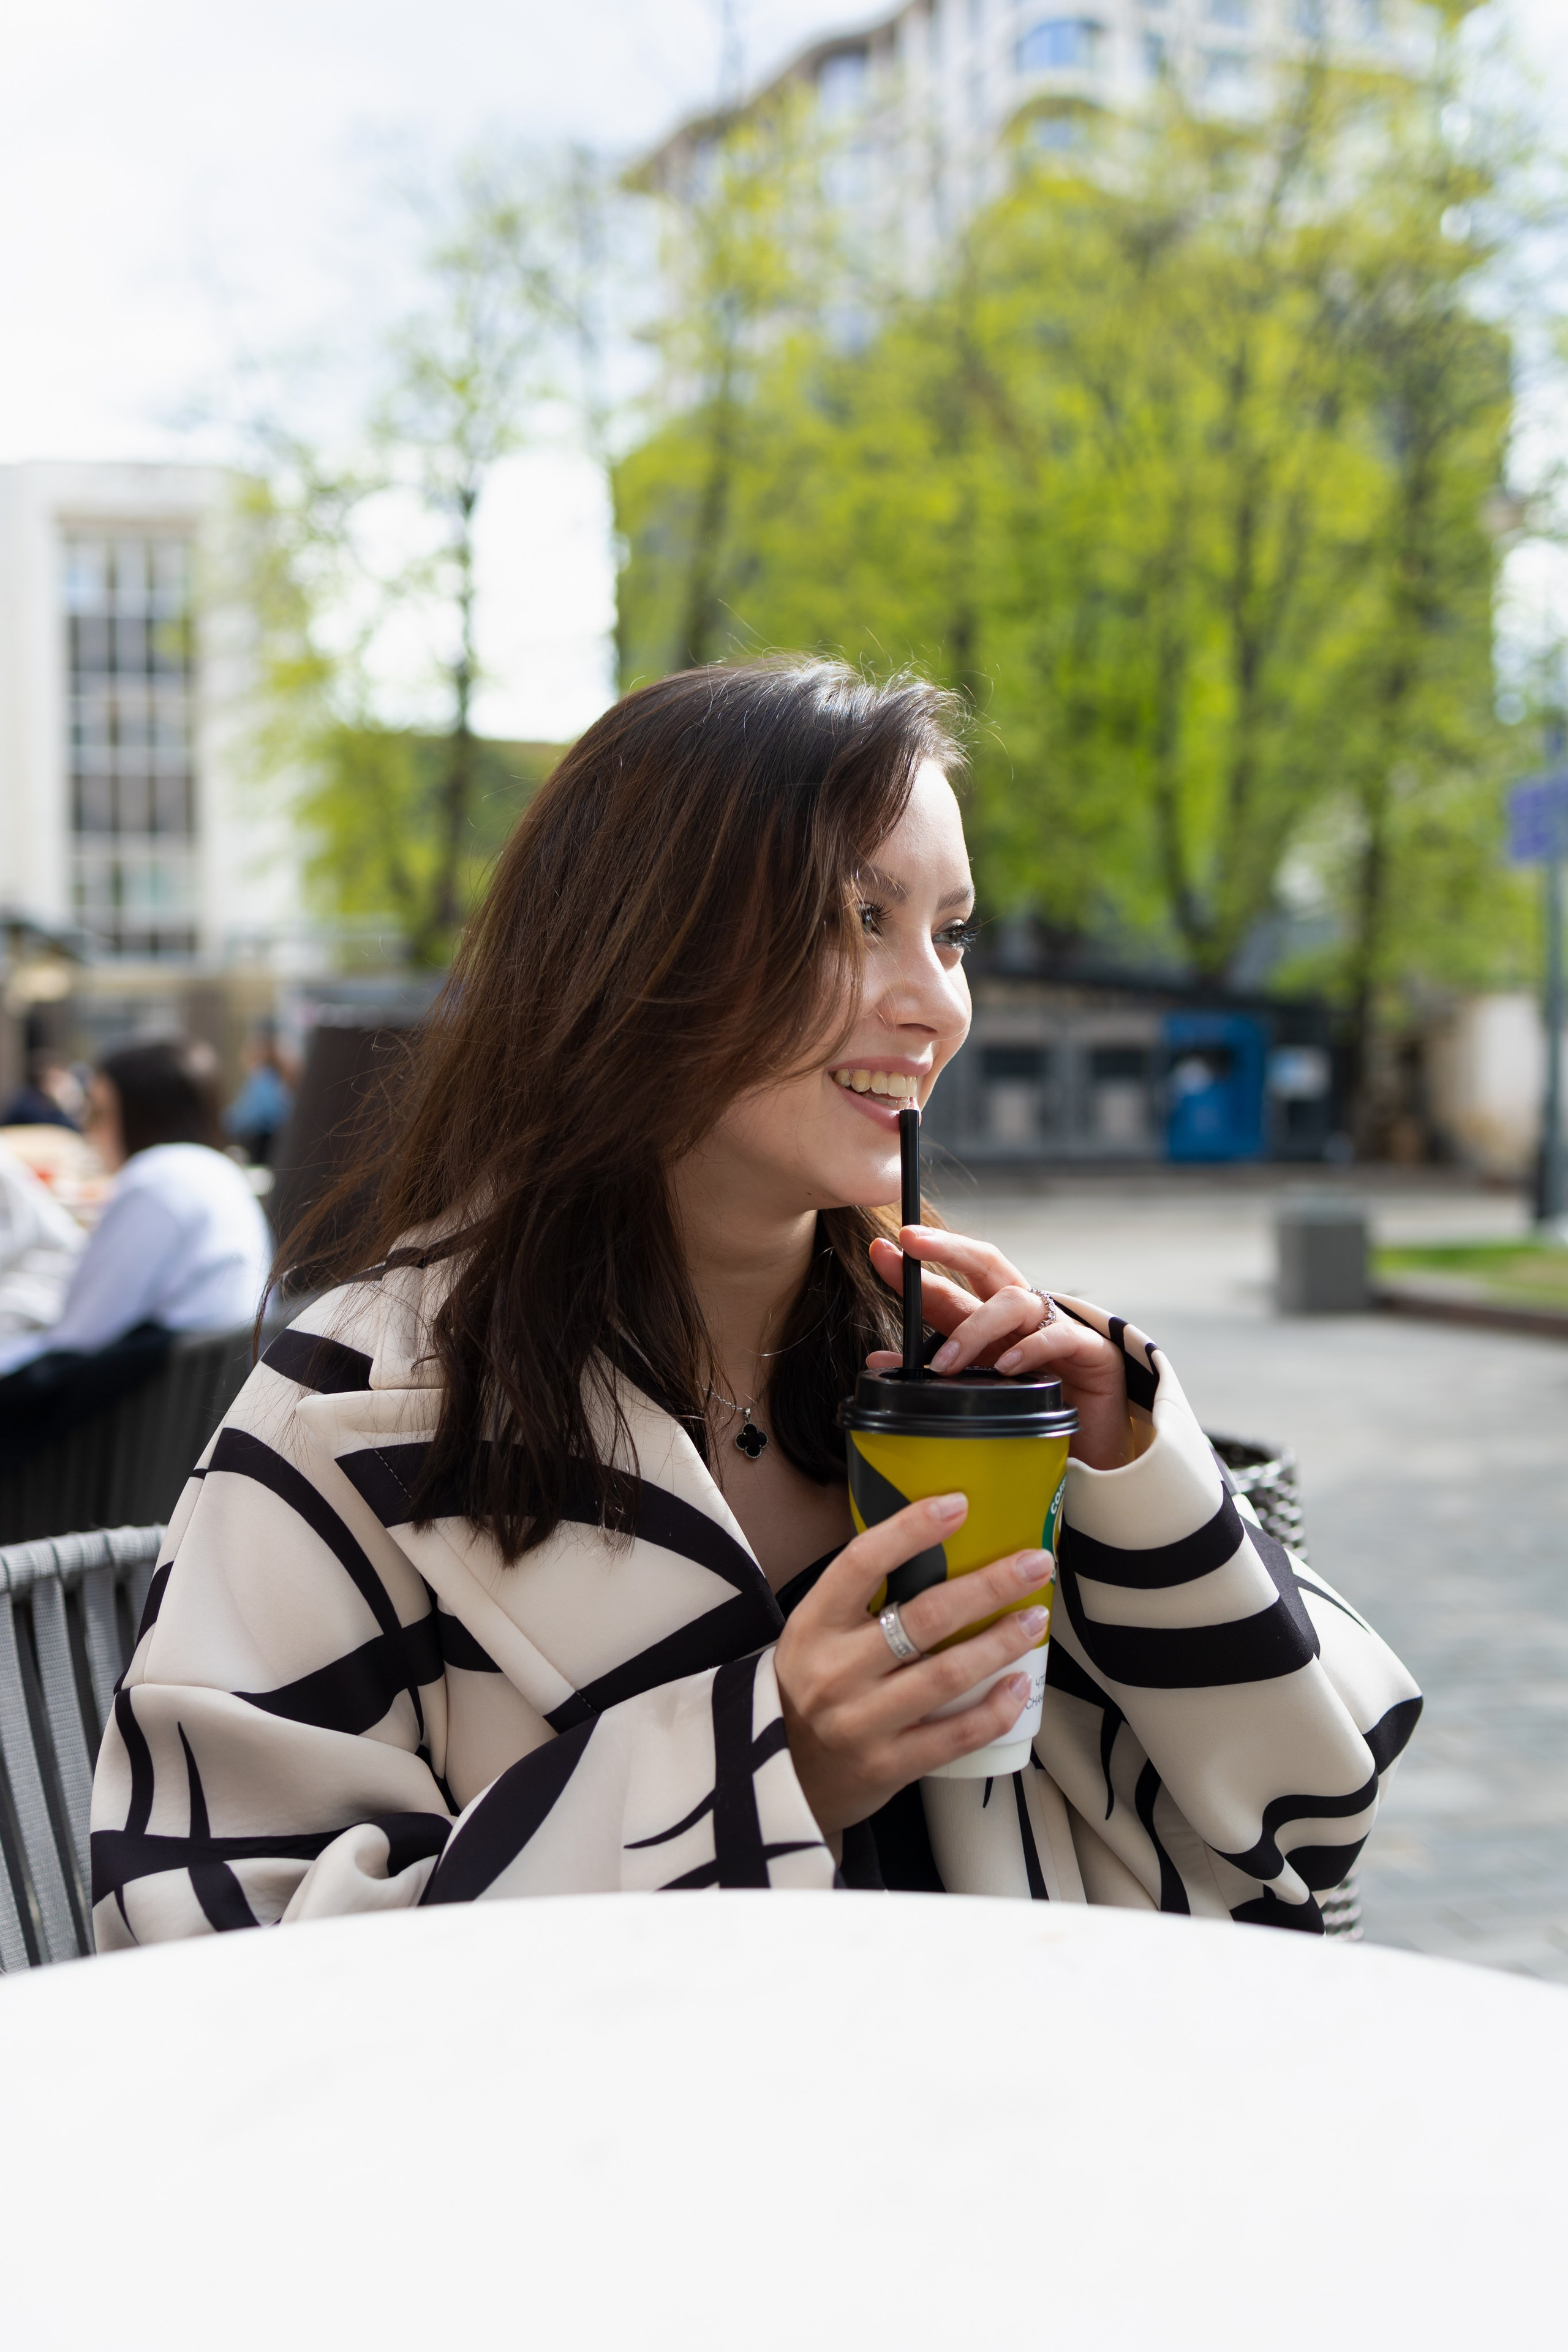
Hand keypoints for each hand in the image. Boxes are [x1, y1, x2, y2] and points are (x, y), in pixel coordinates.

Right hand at [775, 1490, 1053, 1837]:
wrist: (778, 1775)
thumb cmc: (811, 1688)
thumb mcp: (817, 1634)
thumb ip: (864, 1599)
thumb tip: (941, 1546)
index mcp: (813, 1625)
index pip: (861, 1563)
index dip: (911, 1530)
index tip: (959, 1505)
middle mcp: (834, 1671)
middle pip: (923, 1618)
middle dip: (988, 1585)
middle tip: (1034, 1563)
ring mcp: (860, 1722)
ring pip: (946, 1675)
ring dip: (1000, 1643)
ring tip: (1035, 1619)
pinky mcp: (886, 1766)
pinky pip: (954, 1735)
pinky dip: (994, 1710)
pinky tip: (1021, 1685)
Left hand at [867, 1227, 1135, 1471]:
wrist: (1094, 1454)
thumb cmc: (1035, 1413)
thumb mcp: (975, 1392)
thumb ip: (931, 1374)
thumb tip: (878, 1363)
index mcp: (992, 1323)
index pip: (950, 1287)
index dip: (916, 1269)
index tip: (882, 1251)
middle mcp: (1022, 1316)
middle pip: (986, 1263)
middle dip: (947, 1248)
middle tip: (911, 1242)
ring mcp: (1056, 1327)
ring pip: (1013, 1301)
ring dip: (974, 1329)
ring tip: (947, 1363)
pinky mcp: (1089, 1349)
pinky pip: (1058, 1336)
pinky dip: (1030, 1349)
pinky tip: (1007, 1366)